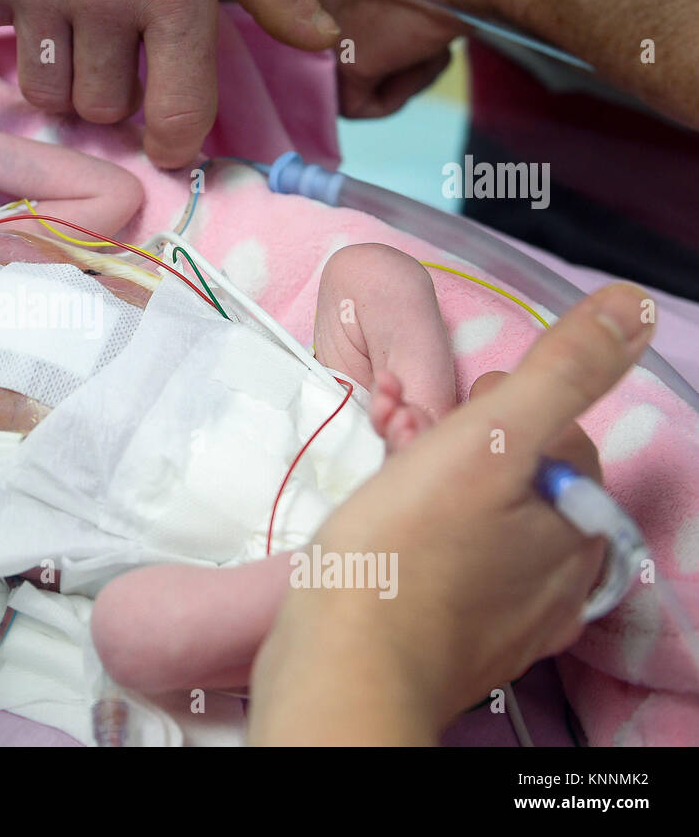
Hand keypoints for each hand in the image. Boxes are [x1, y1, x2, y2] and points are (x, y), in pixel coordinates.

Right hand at [249, 282, 655, 743]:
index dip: (518, 406)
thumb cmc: (403, 552)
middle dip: (491, 454)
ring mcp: (514, 627)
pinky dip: (443, 554)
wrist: (341, 668)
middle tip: (424, 437)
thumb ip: (561, 372)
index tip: (466, 396)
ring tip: (403, 486)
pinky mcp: (462, 652)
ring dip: (464, 503)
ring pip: (501, 539)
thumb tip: (634, 308)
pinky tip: (401, 549)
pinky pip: (467, 583)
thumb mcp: (487, 438)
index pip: (569, 441)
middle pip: (536, 493)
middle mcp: (562, 586)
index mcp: (577, 529)